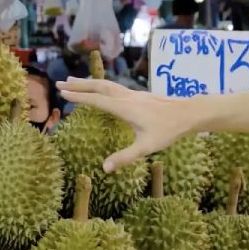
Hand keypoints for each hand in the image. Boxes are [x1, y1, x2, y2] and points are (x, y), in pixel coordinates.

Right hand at [58, 78, 197, 172]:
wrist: (188, 113)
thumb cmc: (168, 130)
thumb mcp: (146, 147)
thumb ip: (125, 157)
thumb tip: (104, 168)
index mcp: (125, 108)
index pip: (96, 100)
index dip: (79, 97)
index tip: (62, 93)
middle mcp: (126, 97)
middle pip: (98, 87)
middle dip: (79, 85)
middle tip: (60, 83)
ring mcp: (132, 94)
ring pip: (106, 84)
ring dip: (89, 82)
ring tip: (74, 81)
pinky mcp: (138, 95)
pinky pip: (114, 87)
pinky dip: (100, 85)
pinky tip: (99, 89)